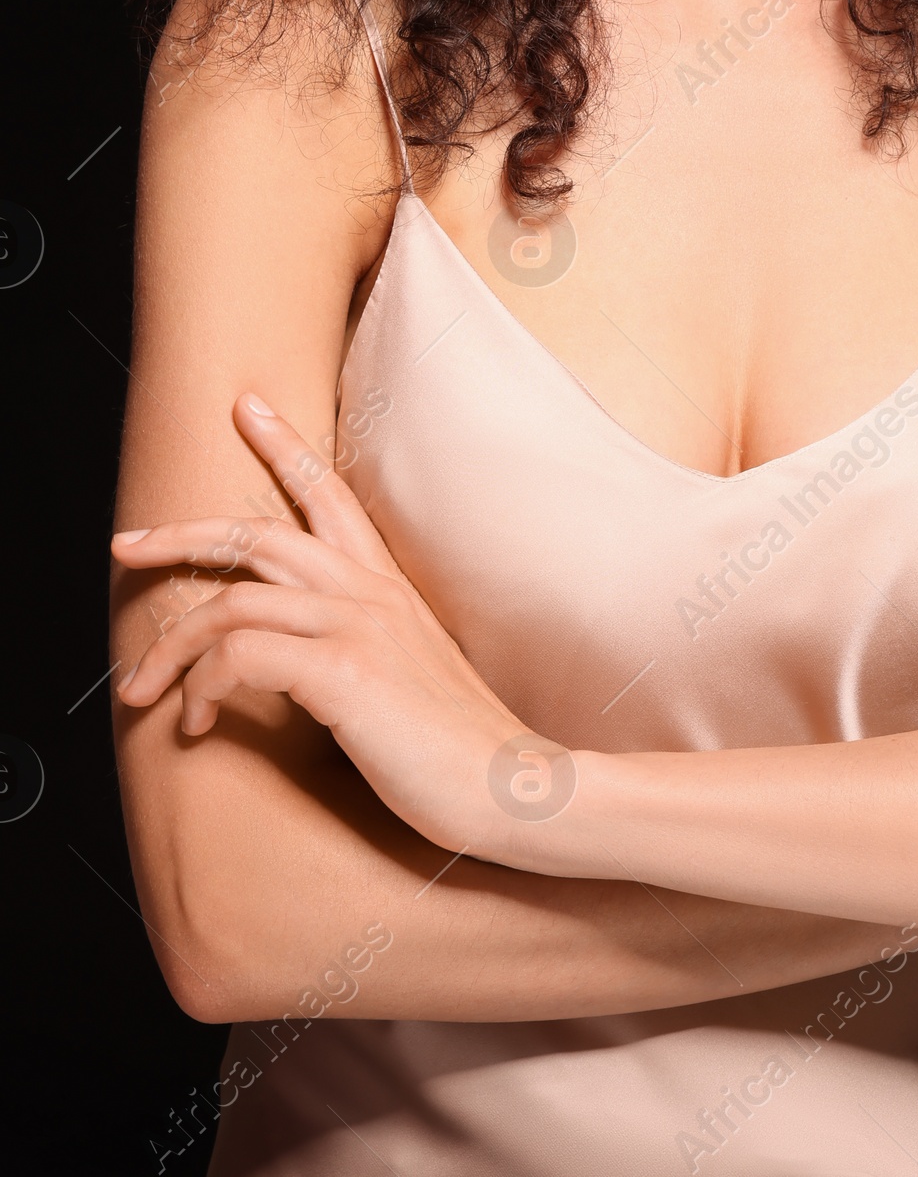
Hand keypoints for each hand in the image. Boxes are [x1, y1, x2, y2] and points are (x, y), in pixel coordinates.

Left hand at [112, 396, 536, 858]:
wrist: (514, 788)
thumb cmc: (457, 747)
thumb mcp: (406, 676)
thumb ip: (361, 649)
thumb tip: (301, 661)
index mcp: (388, 588)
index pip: (331, 495)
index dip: (285, 447)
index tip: (246, 407)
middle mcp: (371, 593)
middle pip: (258, 534)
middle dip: (180, 536)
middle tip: (125, 543)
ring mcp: (357, 628)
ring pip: (232, 602)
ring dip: (171, 645)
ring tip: (140, 688)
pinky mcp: (343, 674)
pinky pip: (240, 657)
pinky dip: (202, 686)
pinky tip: (197, 722)